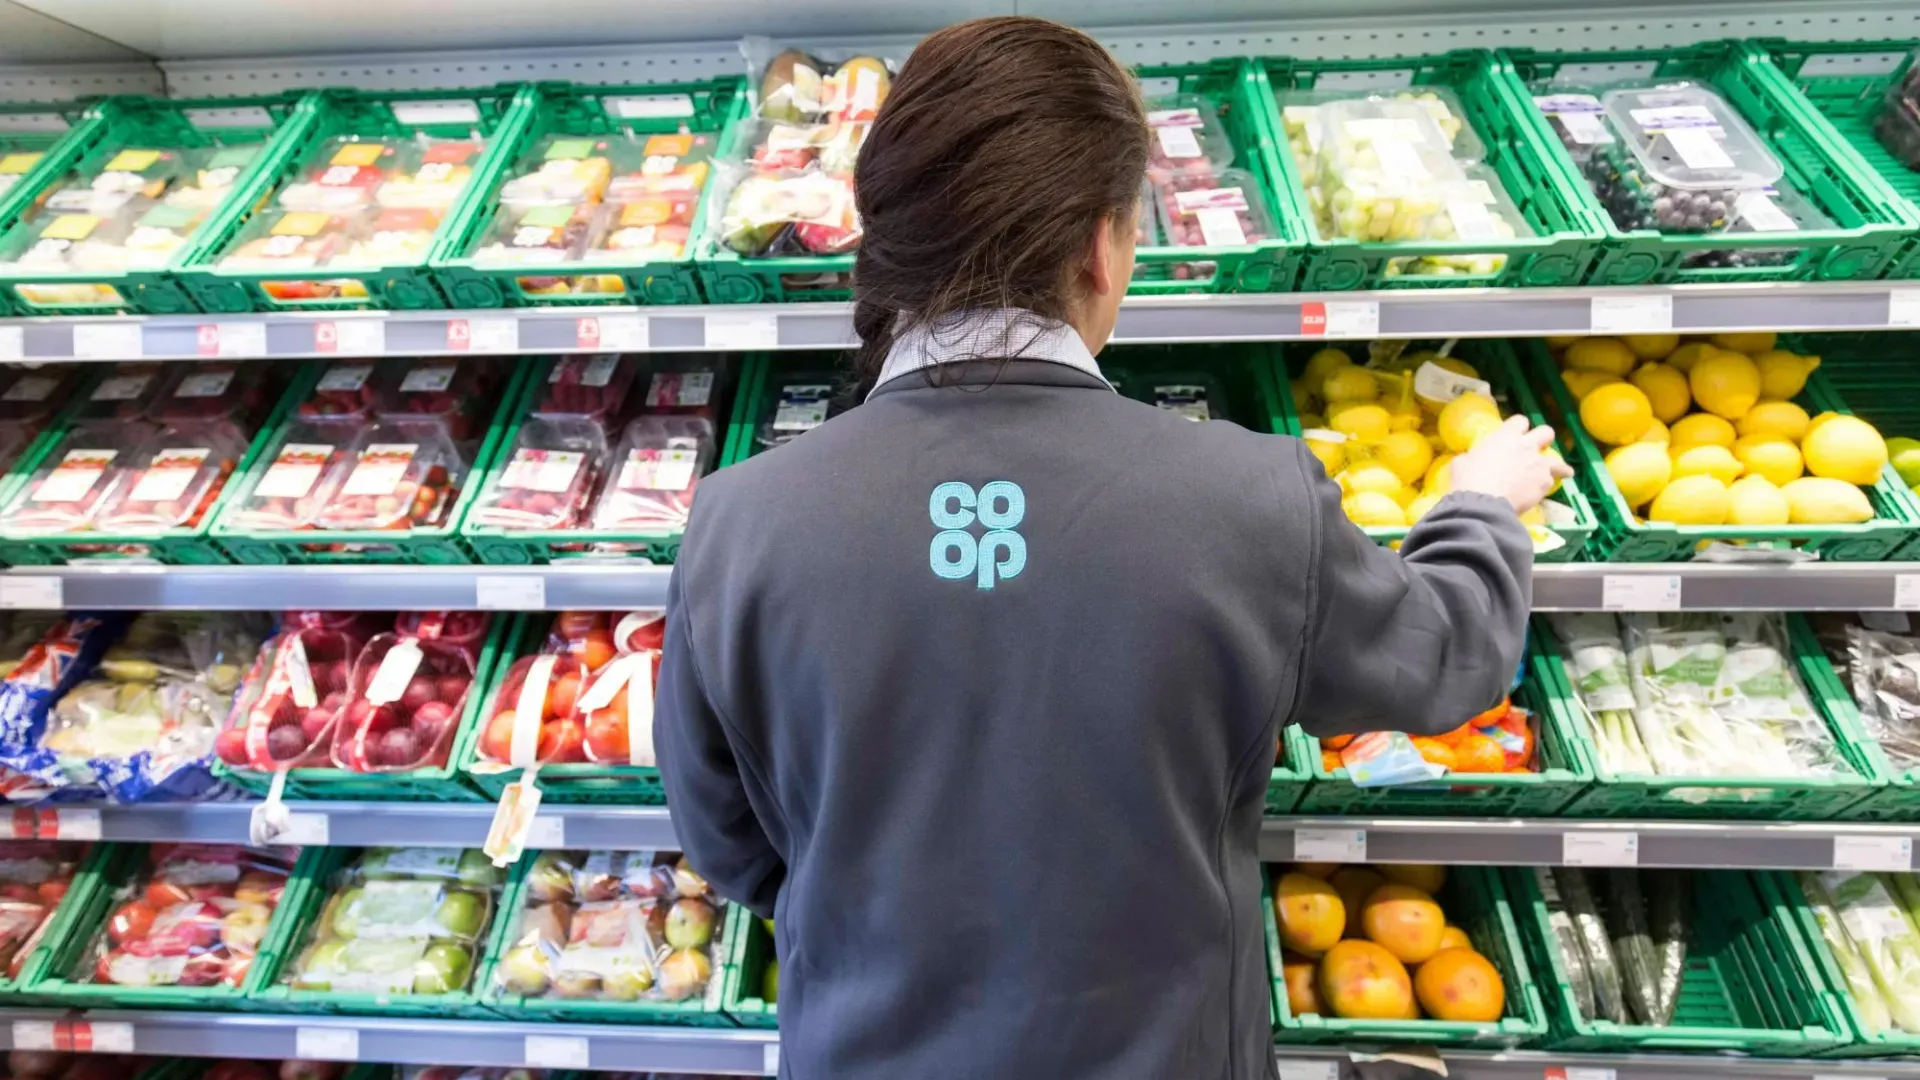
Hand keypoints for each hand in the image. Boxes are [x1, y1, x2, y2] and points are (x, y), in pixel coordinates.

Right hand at [1448, 415, 1572, 513]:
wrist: (1483, 504)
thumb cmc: (1468, 481)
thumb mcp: (1462, 463)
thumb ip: (1473, 457)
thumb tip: (1471, 460)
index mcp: (1504, 437)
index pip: (1519, 420)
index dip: (1519, 427)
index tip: (1518, 434)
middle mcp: (1525, 446)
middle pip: (1546, 432)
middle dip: (1544, 438)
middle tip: (1540, 447)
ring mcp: (1538, 464)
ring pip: (1558, 461)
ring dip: (1559, 467)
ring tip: (1563, 472)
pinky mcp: (1544, 482)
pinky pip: (1551, 482)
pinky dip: (1546, 486)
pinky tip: (1543, 493)